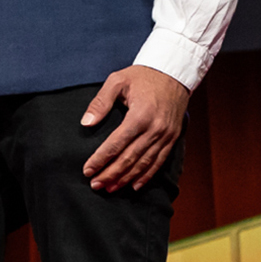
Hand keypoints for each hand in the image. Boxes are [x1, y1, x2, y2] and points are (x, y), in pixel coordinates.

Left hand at [80, 65, 188, 191]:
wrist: (174, 73)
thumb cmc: (143, 76)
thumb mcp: (118, 80)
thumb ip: (101, 102)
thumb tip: (86, 123)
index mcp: (140, 115)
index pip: (116, 143)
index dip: (101, 159)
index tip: (87, 170)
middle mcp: (155, 129)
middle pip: (129, 158)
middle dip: (111, 174)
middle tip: (95, 185)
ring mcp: (166, 135)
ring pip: (144, 163)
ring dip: (126, 178)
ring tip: (110, 188)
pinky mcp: (172, 138)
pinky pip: (159, 162)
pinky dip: (147, 175)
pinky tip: (134, 185)